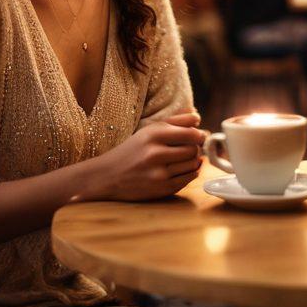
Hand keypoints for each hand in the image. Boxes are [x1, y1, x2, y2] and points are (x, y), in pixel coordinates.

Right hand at [81, 110, 206, 200]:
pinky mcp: (161, 189)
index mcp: (153, 134)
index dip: (198, 135)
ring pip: (193, 165)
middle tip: (188, 148)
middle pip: (193, 149)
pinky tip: (180, 169)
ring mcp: (158, 173)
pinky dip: (189, 173)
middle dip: (194, 148)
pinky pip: (188, 179)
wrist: (107, 176)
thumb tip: (198, 117)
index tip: (197, 136)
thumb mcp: (149, 130)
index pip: (191, 133)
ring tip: (182, 159)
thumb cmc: (132, 150)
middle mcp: (156, 154)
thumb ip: (176, 121)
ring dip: (192, 161)